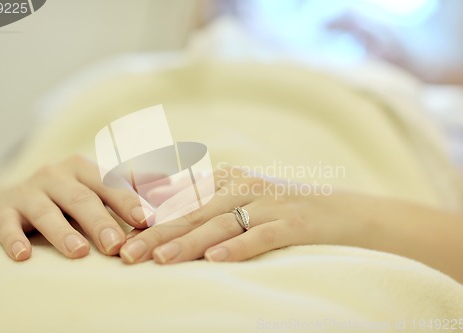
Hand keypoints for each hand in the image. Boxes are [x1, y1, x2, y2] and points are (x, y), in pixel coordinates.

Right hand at [0, 155, 155, 260]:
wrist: (9, 201)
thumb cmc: (65, 197)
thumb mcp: (95, 187)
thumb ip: (129, 186)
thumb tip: (171, 181)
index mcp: (83, 169)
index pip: (110, 184)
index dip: (129, 202)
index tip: (149, 221)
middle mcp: (57, 176)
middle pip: (82, 198)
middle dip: (101, 222)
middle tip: (117, 245)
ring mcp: (28, 192)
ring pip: (47, 211)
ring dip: (63, 233)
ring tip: (80, 252)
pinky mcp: (2, 211)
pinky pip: (7, 226)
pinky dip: (14, 240)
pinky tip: (23, 256)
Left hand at [119, 166, 349, 263]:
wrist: (341, 210)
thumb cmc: (283, 210)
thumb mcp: (244, 200)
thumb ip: (209, 206)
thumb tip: (167, 224)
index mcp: (228, 181)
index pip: (182, 199)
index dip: (151, 217)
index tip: (121, 234)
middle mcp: (244, 188)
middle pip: (194, 211)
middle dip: (157, 233)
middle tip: (126, 253)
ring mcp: (269, 204)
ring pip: (222, 223)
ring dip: (189, 242)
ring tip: (159, 260)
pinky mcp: (294, 223)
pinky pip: (262, 235)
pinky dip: (238, 246)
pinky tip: (216, 260)